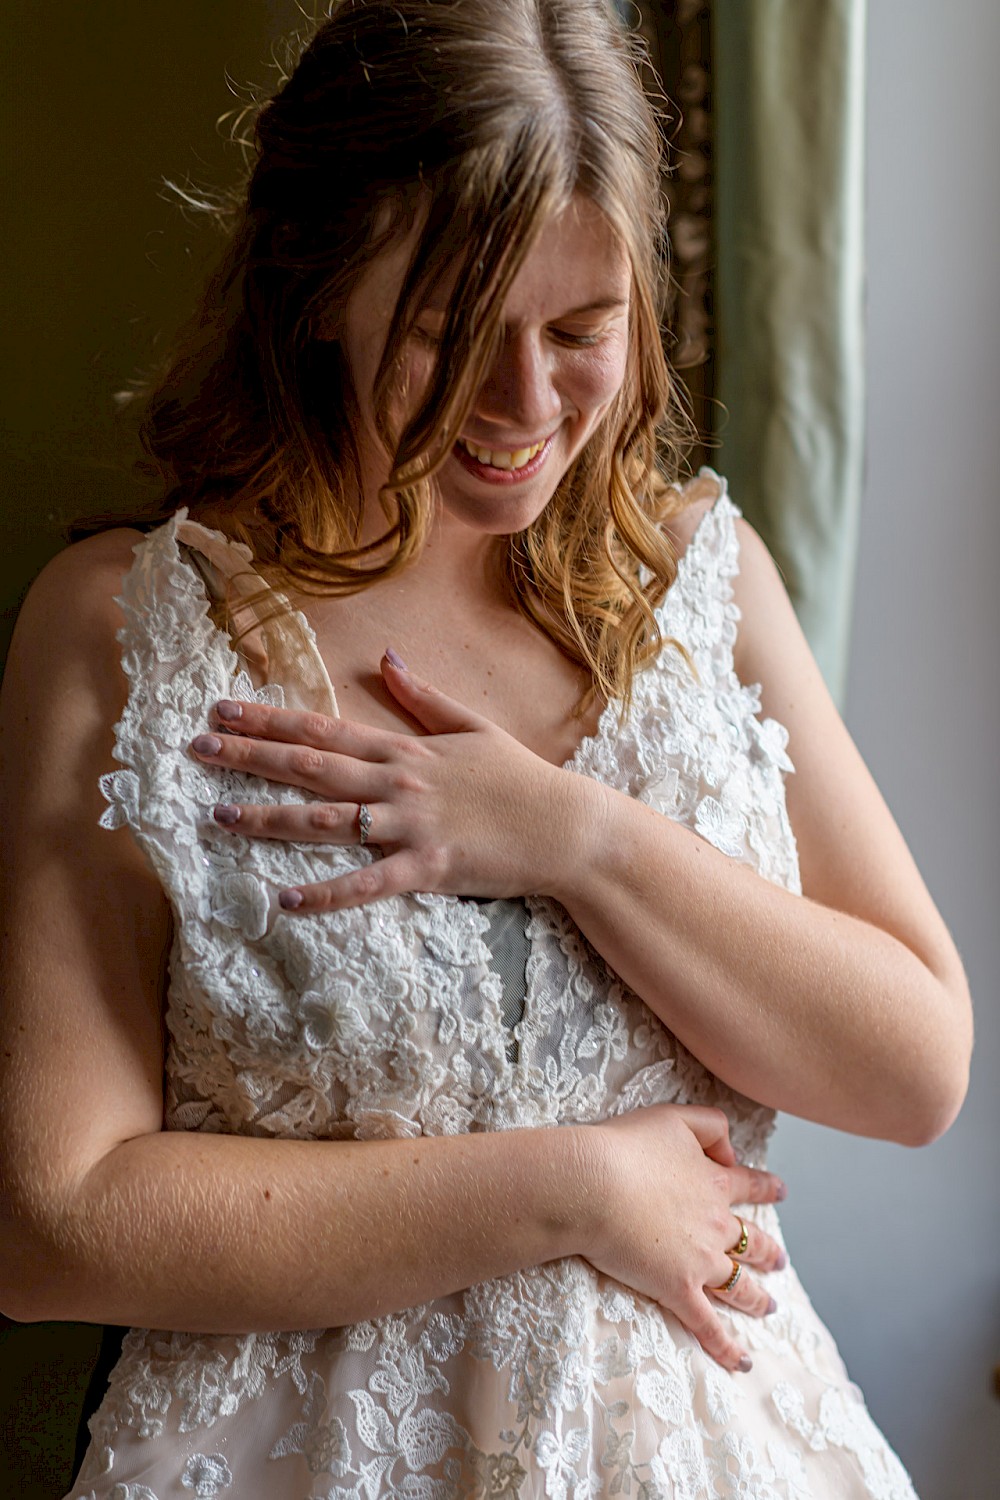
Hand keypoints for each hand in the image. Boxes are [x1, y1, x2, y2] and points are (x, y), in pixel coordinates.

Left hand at [190, 653, 598, 909]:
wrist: (567, 827)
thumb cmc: (520, 779)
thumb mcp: (473, 726)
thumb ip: (423, 698)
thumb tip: (387, 659)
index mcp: (405, 749)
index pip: (324, 728)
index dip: (269, 718)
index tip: (223, 709)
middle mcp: (398, 782)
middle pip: (311, 765)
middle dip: (249, 755)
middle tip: (196, 747)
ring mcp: (410, 826)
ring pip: (326, 822)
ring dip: (269, 818)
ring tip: (219, 816)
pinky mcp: (427, 868)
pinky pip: (366, 884)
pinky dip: (325, 895)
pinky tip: (285, 900)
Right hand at [580, 1104, 786, 1372]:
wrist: (594, 1184)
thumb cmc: (625, 1146)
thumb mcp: (673, 1117)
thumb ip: (711, 1126)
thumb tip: (732, 1152)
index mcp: (713, 1181)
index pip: (747, 1184)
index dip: (766, 1187)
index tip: (781, 1190)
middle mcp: (715, 1224)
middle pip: (751, 1242)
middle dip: (767, 1252)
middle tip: (778, 1261)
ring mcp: (700, 1261)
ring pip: (739, 1285)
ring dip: (756, 1298)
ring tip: (768, 1307)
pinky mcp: (677, 1289)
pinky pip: (709, 1325)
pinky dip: (727, 1346)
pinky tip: (741, 1362)